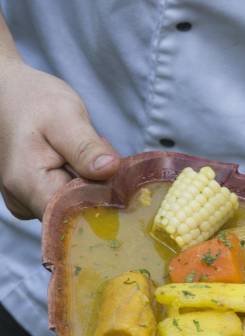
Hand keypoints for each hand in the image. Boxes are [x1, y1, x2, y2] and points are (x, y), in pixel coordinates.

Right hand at [0, 59, 118, 219]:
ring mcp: (28, 201)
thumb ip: (86, 147)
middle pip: (77, 211)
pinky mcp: (36, 196)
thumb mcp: (65, 117)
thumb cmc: (34, 101)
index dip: (102, 202)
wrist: (9, 94)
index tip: (116, 178)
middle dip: (99, 188)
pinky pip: (69, 197)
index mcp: (27, 184)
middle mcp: (23, 201)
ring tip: (85, 153)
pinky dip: (83, 182)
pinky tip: (79, 160)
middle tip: (99, 153)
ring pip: (76, 204)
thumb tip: (110, 170)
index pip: (74, 215)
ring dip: (92, 183)